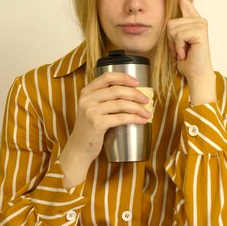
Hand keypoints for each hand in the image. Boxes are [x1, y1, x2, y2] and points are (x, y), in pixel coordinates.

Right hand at [59, 72, 150, 186]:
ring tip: (147, 113)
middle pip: (117, 90)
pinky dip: (134, 118)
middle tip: (146, 100)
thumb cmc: (90, 128)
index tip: (137, 83)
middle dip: (135, 94)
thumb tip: (134, 93)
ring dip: (138, 108)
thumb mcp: (93, 108)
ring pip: (121, 104)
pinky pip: (120, 118)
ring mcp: (90, 111)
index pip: (107, 77)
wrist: (79, 148)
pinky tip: (142, 121)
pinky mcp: (96, 124)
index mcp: (86, 91)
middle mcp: (87, 99)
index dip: (124, 77)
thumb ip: (105, 98)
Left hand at [166, 0, 214, 81]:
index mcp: (191, 20)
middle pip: (170, 22)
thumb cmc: (186, 60)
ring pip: (172, 29)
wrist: (195, 73)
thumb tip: (167, 22)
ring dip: (174, 44)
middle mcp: (198, 19)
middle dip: (170, 40)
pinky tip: (186, 53)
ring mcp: (200, 24)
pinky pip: (178, 35)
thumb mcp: (175, 42)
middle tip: (180, 49)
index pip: (184, 0)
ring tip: (184, 51)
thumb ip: (173, 30)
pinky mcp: (200, 30)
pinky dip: (178, 47)